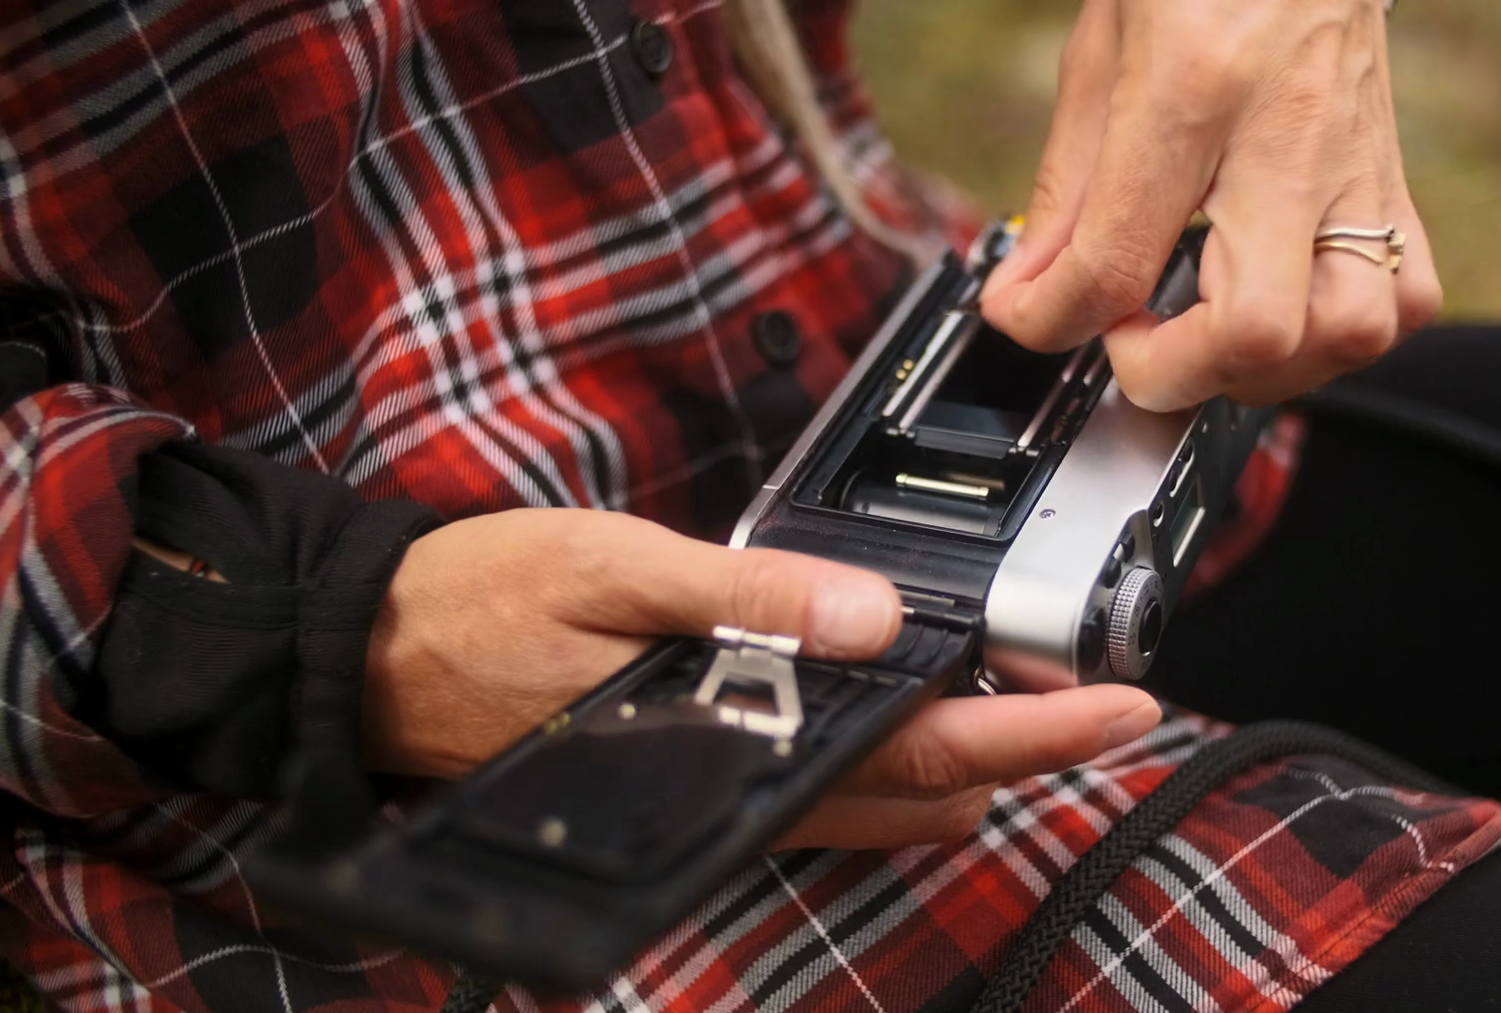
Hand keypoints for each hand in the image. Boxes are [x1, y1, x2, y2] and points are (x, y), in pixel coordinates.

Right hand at [363, 508, 1160, 849]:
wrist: (377, 659)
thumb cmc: (484, 606)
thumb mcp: (612, 569)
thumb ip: (749, 597)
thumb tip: (877, 616)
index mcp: (739, 744)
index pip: (924, 756)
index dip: (1036, 732)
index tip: (1123, 704)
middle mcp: (749, 795)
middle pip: (932, 793)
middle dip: (1027, 743)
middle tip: (1092, 677)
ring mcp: (736, 800)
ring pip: (894, 804)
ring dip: (974, 748)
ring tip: (1028, 675)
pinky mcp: (717, 784)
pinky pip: (841, 791)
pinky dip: (906, 749)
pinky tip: (921, 689)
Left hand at [980, 0, 1441, 409]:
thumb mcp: (1103, 51)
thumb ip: (1068, 185)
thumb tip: (1033, 291)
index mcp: (1195, 86)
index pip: (1116, 261)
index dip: (1050, 321)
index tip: (1032, 319)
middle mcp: (1290, 134)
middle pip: (1257, 327)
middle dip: (1174, 371)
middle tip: (1134, 339)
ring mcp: (1357, 160)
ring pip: (1352, 329)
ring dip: (1267, 365)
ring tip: (1209, 334)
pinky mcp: (1395, 174)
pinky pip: (1404, 298)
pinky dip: (1339, 332)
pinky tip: (1285, 309)